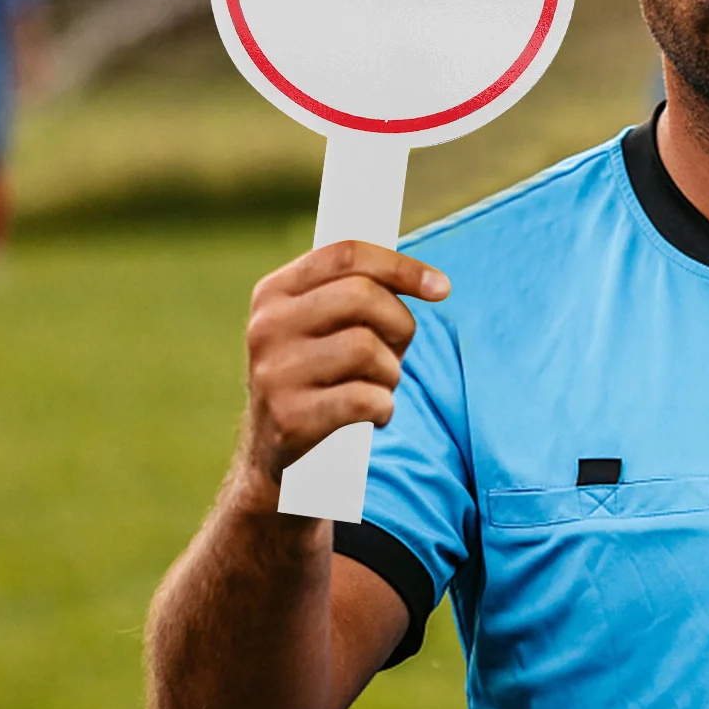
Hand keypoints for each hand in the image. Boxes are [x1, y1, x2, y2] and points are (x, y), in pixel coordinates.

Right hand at [241, 241, 448, 502]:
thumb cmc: (319, 378)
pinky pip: (365, 399)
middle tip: (398, 352)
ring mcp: (275, 372)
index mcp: (274, 292)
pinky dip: (384, 408)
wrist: (273, 454)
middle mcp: (267, 326)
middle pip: (362, 297)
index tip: (441, 288)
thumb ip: (361, 294)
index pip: (345, 254)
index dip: (401, 266)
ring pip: (367, 348)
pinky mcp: (290, 417)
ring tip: (377, 387)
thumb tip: (431, 283)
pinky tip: (373, 415)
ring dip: (390, 373)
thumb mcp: (323, 327)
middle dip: (399, 325)